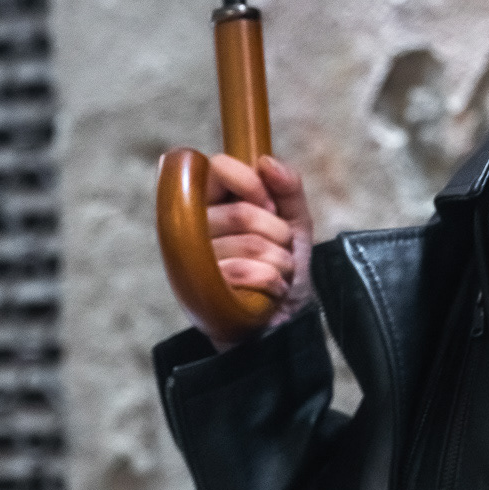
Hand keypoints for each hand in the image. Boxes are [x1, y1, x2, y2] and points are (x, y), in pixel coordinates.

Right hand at [204, 153, 313, 344]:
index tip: (269, 203)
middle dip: (277, 232)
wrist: (281, 328)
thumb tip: (267, 161)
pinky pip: (240, 272)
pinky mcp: (199, 292)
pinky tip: (270, 291)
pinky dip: (270, 281)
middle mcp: (194, 229)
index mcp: (213, 204)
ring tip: (277, 274)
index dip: (248, 181)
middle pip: (239, 212)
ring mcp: (193, 262)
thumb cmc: (282, 273)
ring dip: (279, 261)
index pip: (215, 168)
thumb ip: (288, 190)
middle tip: (280, 249)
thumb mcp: (296, 227)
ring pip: (246, 244)